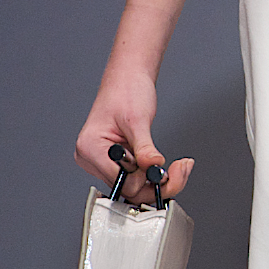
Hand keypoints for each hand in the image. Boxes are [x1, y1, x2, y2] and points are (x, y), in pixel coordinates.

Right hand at [74, 68, 193, 205]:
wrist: (128, 79)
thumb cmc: (125, 91)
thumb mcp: (137, 120)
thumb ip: (145, 147)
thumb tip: (153, 167)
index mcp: (90, 148)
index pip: (121, 181)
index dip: (145, 179)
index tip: (165, 170)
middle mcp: (93, 159)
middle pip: (129, 189)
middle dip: (156, 182)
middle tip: (178, 169)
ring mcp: (104, 162)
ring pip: (135, 187)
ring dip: (158, 180)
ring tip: (178, 167)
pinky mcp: (117, 163)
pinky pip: (136, 178)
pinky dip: (153, 174)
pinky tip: (167, 166)